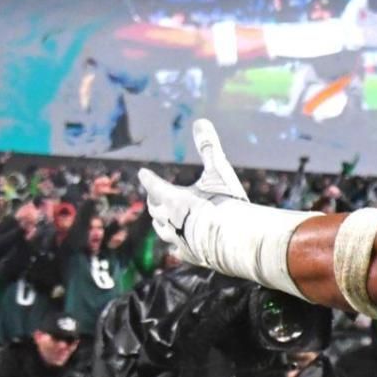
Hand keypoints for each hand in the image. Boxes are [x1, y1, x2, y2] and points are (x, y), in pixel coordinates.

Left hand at [137, 120, 247, 266]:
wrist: (234, 240)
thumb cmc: (225, 202)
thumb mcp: (219, 170)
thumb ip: (209, 147)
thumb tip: (201, 121)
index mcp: (171, 197)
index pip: (154, 185)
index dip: (149, 178)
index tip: (143, 173)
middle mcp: (168, 218)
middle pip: (154, 209)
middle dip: (153, 201)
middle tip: (152, 197)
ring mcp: (177, 239)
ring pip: (162, 230)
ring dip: (160, 224)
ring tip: (161, 222)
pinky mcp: (190, 255)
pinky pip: (178, 249)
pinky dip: (177, 246)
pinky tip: (178, 248)